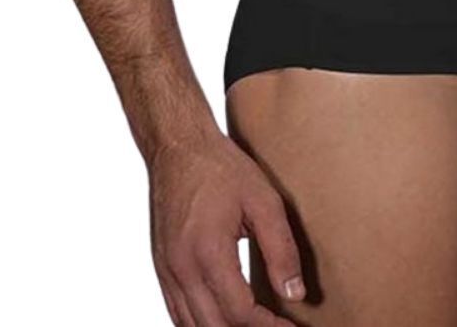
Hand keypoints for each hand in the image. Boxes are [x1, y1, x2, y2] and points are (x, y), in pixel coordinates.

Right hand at [148, 128, 306, 323]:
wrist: (178, 147)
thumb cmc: (220, 168)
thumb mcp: (263, 201)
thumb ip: (281, 250)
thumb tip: (294, 294)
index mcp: (209, 253)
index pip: (240, 313)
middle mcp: (182, 269)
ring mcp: (167, 272)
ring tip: (255, 325)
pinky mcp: (162, 268)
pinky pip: (177, 313)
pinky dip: (201, 324)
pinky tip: (224, 319)